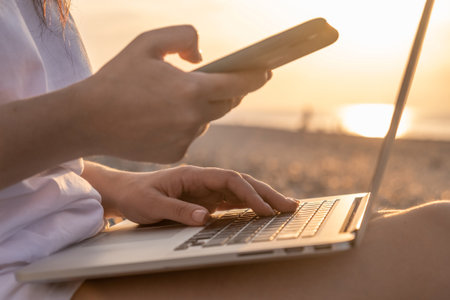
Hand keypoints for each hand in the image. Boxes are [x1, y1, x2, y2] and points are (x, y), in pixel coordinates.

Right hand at [78, 25, 270, 162]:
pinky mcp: (175, 154)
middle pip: (226, 104)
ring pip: (206, 120)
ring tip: (170, 100)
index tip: (266, 72)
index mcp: (191, 90)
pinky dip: (183, 126)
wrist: (88, 119)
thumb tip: (204, 57)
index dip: (255, 77)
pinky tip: (159, 119)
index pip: (238, 84)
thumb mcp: (147, 42)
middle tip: (216, 81)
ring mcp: (185, 139)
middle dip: (225, 92)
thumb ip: (183, 36)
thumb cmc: (116, 77)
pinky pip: (189, 136)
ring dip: (199, 109)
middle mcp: (193, 118)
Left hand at [98, 165, 297, 225]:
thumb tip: (205, 218)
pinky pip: (231, 202)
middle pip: (242, 182)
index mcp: (193, 175)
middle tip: (289, 206)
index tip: (264, 209)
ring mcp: (205, 189)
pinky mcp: (205, 199)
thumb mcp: (151, 204)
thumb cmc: (136, 195)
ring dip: (262, 199)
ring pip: (240, 191)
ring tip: (284, 208)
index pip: (230, 180)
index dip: (250, 193)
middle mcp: (203, 180)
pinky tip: (262, 212)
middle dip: (266, 193)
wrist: (125, 192)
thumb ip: (177, 210)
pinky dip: (249, 206)